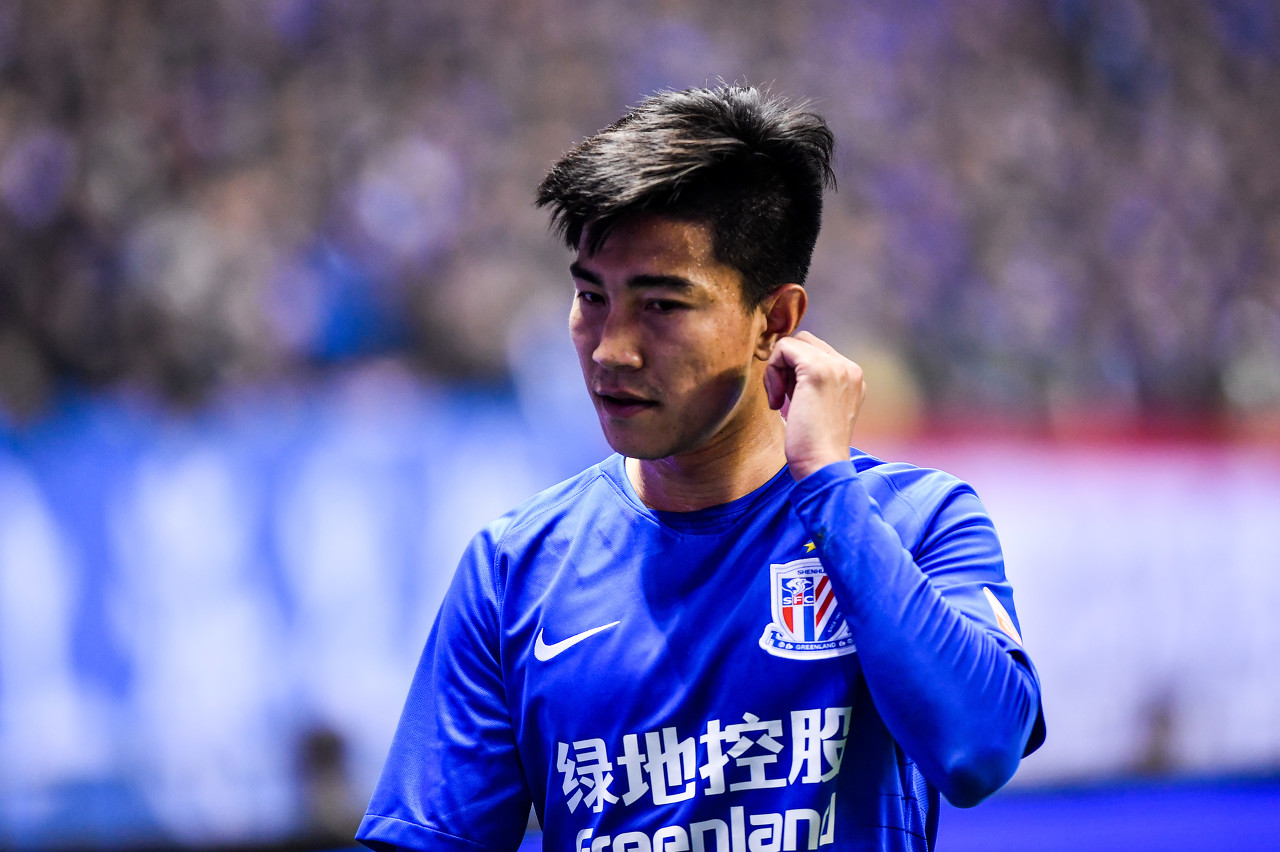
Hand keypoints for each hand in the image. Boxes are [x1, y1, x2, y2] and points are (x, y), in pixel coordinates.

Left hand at [763, 331, 866, 479]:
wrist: (822, 467)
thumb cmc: (813, 448)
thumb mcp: (817, 408)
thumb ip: (809, 384)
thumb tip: (783, 363)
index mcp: (852, 377)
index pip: (816, 351)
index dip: (794, 372)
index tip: (790, 402)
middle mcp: (850, 368)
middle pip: (804, 341)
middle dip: (785, 367)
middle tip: (782, 399)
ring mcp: (837, 367)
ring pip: (792, 343)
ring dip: (776, 370)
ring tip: (779, 402)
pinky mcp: (817, 370)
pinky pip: (783, 348)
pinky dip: (772, 373)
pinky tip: (776, 402)